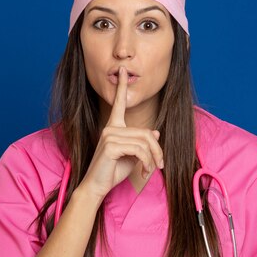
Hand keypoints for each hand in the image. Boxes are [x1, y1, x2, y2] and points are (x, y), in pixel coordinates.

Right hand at [79, 66, 163, 200]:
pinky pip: (139, 150)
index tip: (124, 70)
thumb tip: (155, 132)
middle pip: (145, 133)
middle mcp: (110, 128)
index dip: (122, 86)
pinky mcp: (110, 146)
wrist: (97, 186)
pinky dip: (146, 163)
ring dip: (153, 159)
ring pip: (144, 142)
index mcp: (113, 127)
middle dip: (157, 150)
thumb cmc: (113, 171)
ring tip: (150, 171)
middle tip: (159, 165)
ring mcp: (109, 136)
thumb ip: (142, 143)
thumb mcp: (132, 156)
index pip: (119, 103)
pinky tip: (143, 172)